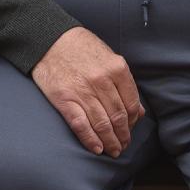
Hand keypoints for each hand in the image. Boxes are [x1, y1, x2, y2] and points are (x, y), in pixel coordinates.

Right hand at [31, 27, 144, 155]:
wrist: (50, 39)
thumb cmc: (82, 48)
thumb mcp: (109, 57)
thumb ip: (124, 83)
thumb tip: (139, 111)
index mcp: (117, 69)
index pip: (131, 104)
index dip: (133, 122)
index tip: (130, 129)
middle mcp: (102, 81)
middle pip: (118, 117)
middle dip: (123, 135)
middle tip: (123, 145)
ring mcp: (83, 91)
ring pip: (102, 124)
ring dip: (110, 141)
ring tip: (113, 150)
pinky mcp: (65, 99)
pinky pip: (81, 125)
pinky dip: (90, 140)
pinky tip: (97, 148)